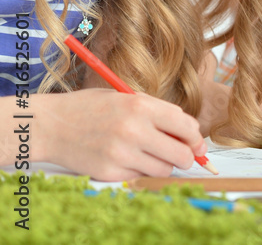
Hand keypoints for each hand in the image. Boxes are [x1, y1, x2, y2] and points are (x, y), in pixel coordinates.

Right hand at [35, 90, 205, 180]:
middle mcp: (133, 131)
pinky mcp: (109, 173)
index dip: (196, 138)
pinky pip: (141, 177)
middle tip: (182, 154)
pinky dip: (141, 171)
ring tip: (150, 153)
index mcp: (141, 107)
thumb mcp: (128, 98)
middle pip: (181, 155)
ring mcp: (121, 154)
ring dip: (163, 164)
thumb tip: (191, 132)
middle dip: (187, 156)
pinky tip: (128, 159)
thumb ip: (160, 112)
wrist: (51, 125)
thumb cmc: (92, 108)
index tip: (196, 143)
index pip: (187, 127)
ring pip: (164, 170)